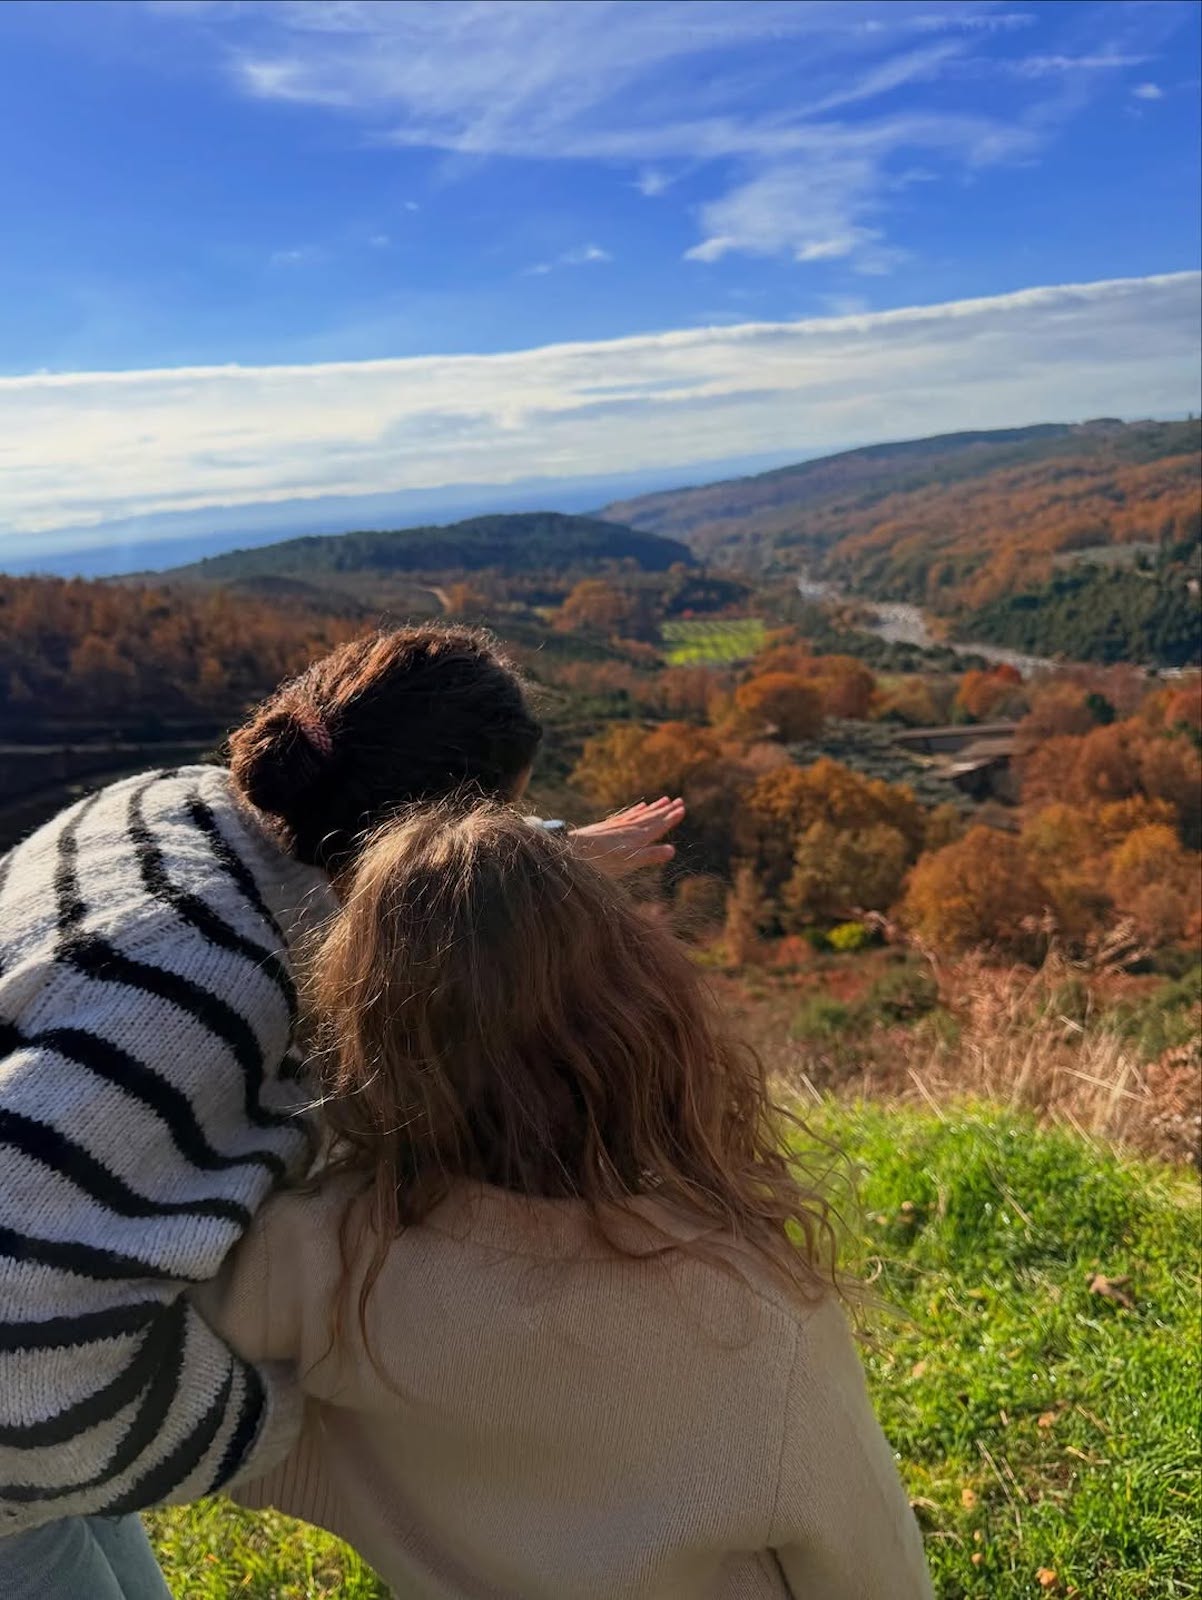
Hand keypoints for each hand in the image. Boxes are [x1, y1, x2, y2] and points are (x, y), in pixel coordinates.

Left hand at [569, 796, 685, 876]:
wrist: (572, 851)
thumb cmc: (601, 861)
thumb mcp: (628, 862)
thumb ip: (650, 856)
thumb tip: (672, 850)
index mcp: (637, 838)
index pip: (658, 826)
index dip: (670, 818)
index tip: (682, 809)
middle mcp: (629, 829)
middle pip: (651, 817)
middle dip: (665, 810)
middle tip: (679, 800)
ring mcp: (617, 826)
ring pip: (640, 814)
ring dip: (653, 808)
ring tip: (664, 800)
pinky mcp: (607, 827)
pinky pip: (627, 815)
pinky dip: (636, 810)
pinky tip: (641, 806)